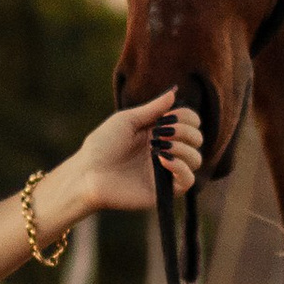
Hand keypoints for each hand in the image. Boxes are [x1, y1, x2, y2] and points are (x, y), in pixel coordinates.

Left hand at [70, 86, 202, 215]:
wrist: (87, 174)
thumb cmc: (101, 145)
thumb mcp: (127, 120)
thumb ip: (153, 109)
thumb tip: (175, 92)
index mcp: (158, 133)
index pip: (189, 123)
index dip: (187, 117)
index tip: (170, 116)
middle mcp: (166, 151)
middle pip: (197, 139)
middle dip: (185, 131)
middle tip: (162, 132)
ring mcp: (166, 172)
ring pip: (196, 159)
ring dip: (184, 148)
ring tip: (161, 147)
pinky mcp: (164, 191)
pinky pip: (188, 181)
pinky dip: (182, 167)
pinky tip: (164, 160)